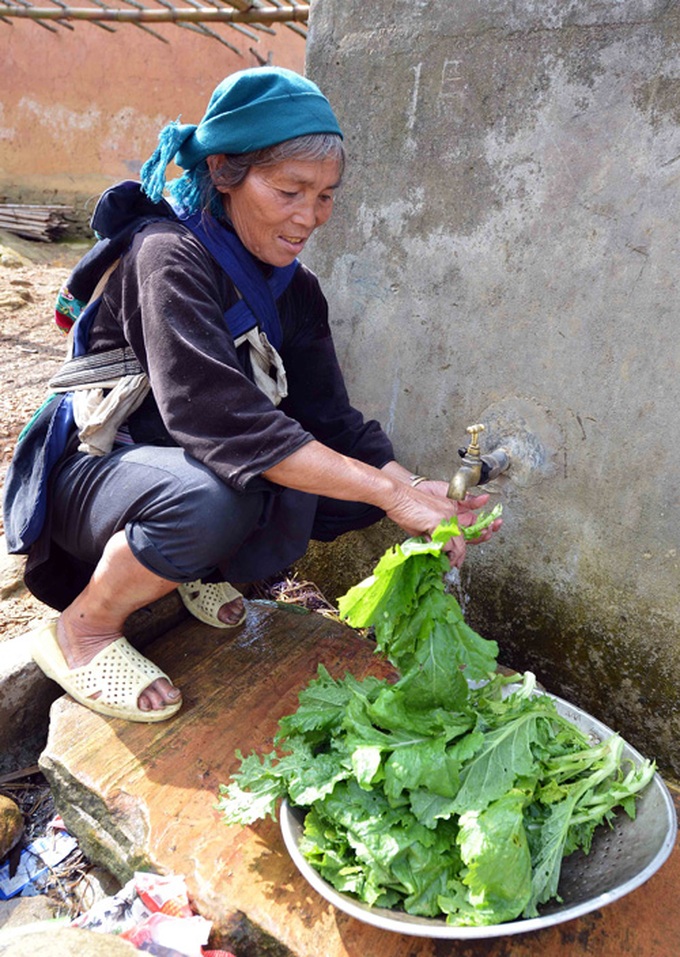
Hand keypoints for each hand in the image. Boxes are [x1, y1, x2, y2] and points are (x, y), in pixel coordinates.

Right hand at [385, 480, 501, 568]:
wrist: (397, 496)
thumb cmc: (405, 508)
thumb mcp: (422, 524)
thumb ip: (431, 535)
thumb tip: (434, 548)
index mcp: (449, 512)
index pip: (460, 536)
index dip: (458, 551)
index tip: (454, 560)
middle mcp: (451, 514)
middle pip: (461, 542)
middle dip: (458, 558)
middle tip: (452, 566)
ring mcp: (446, 518)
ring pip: (456, 545)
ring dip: (451, 559)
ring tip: (445, 566)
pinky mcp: (438, 523)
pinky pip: (444, 544)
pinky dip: (441, 553)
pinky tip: (436, 557)